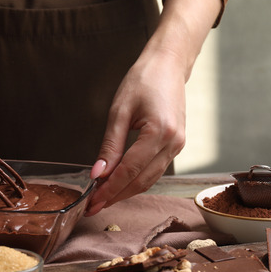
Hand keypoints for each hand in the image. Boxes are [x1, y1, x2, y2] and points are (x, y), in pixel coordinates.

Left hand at [85, 0, 221, 215]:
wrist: (168, 65)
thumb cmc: (143, 80)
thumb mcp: (119, 112)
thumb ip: (109, 146)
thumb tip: (97, 174)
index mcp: (159, 133)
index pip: (129, 171)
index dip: (109, 190)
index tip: (92, 201)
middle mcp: (173, 143)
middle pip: (141, 181)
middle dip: (116, 196)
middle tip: (93, 207)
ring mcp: (178, 146)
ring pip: (149, 179)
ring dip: (126, 192)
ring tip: (103, 199)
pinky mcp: (177, 145)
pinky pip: (155, 170)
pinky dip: (137, 180)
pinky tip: (119, 184)